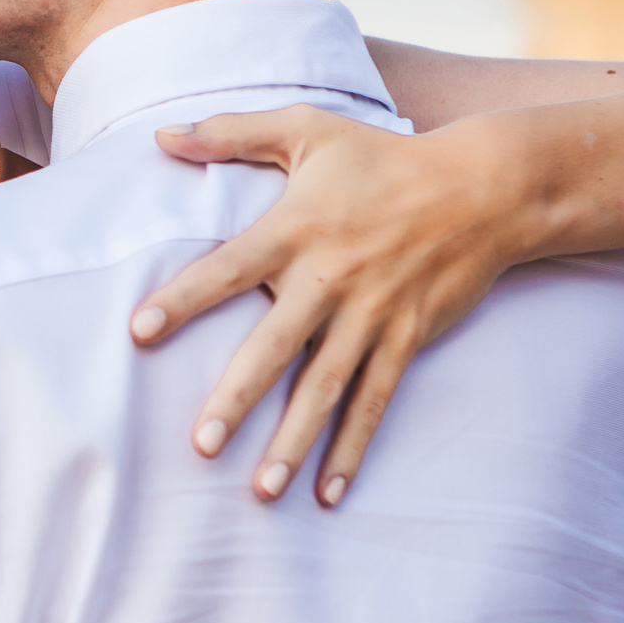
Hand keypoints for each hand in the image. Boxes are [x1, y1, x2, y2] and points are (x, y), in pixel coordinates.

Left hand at [129, 106, 531, 506]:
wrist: (485, 188)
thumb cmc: (384, 157)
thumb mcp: (308, 129)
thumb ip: (232, 132)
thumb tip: (160, 133)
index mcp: (295, 230)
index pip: (227, 269)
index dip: (183, 299)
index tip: (138, 330)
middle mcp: (331, 280)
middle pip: (275, 347)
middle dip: (238, 398)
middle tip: (201, 444)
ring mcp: (371, 317)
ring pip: (326, 390)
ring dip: (294, 442)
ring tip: (261, 490)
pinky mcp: (405, 341)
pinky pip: (374, 403)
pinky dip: (353, 450)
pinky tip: (328, 493)